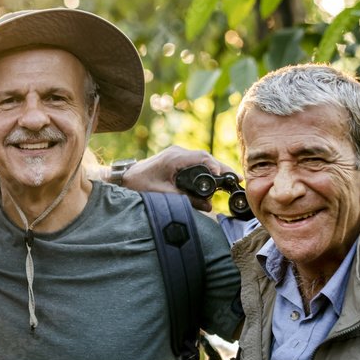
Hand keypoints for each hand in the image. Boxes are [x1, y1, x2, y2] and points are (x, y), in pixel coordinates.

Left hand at [121, 146, 240, 211]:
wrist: (124, 178)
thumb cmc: (139, 185)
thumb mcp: (164, 195)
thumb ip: (187, 200)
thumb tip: (209, 207)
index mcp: (174, 158)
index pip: (203, 158)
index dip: (217, 167)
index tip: (227, 179)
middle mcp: (177, 152)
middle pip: (206, 157)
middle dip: (222, 168)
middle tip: (236, 180)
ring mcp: (176, 153)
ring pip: (201, 158)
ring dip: (215, 168)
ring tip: (229, 180)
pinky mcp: (175, 157)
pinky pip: (195, 161)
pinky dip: (205, 168)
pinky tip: (214, 177)